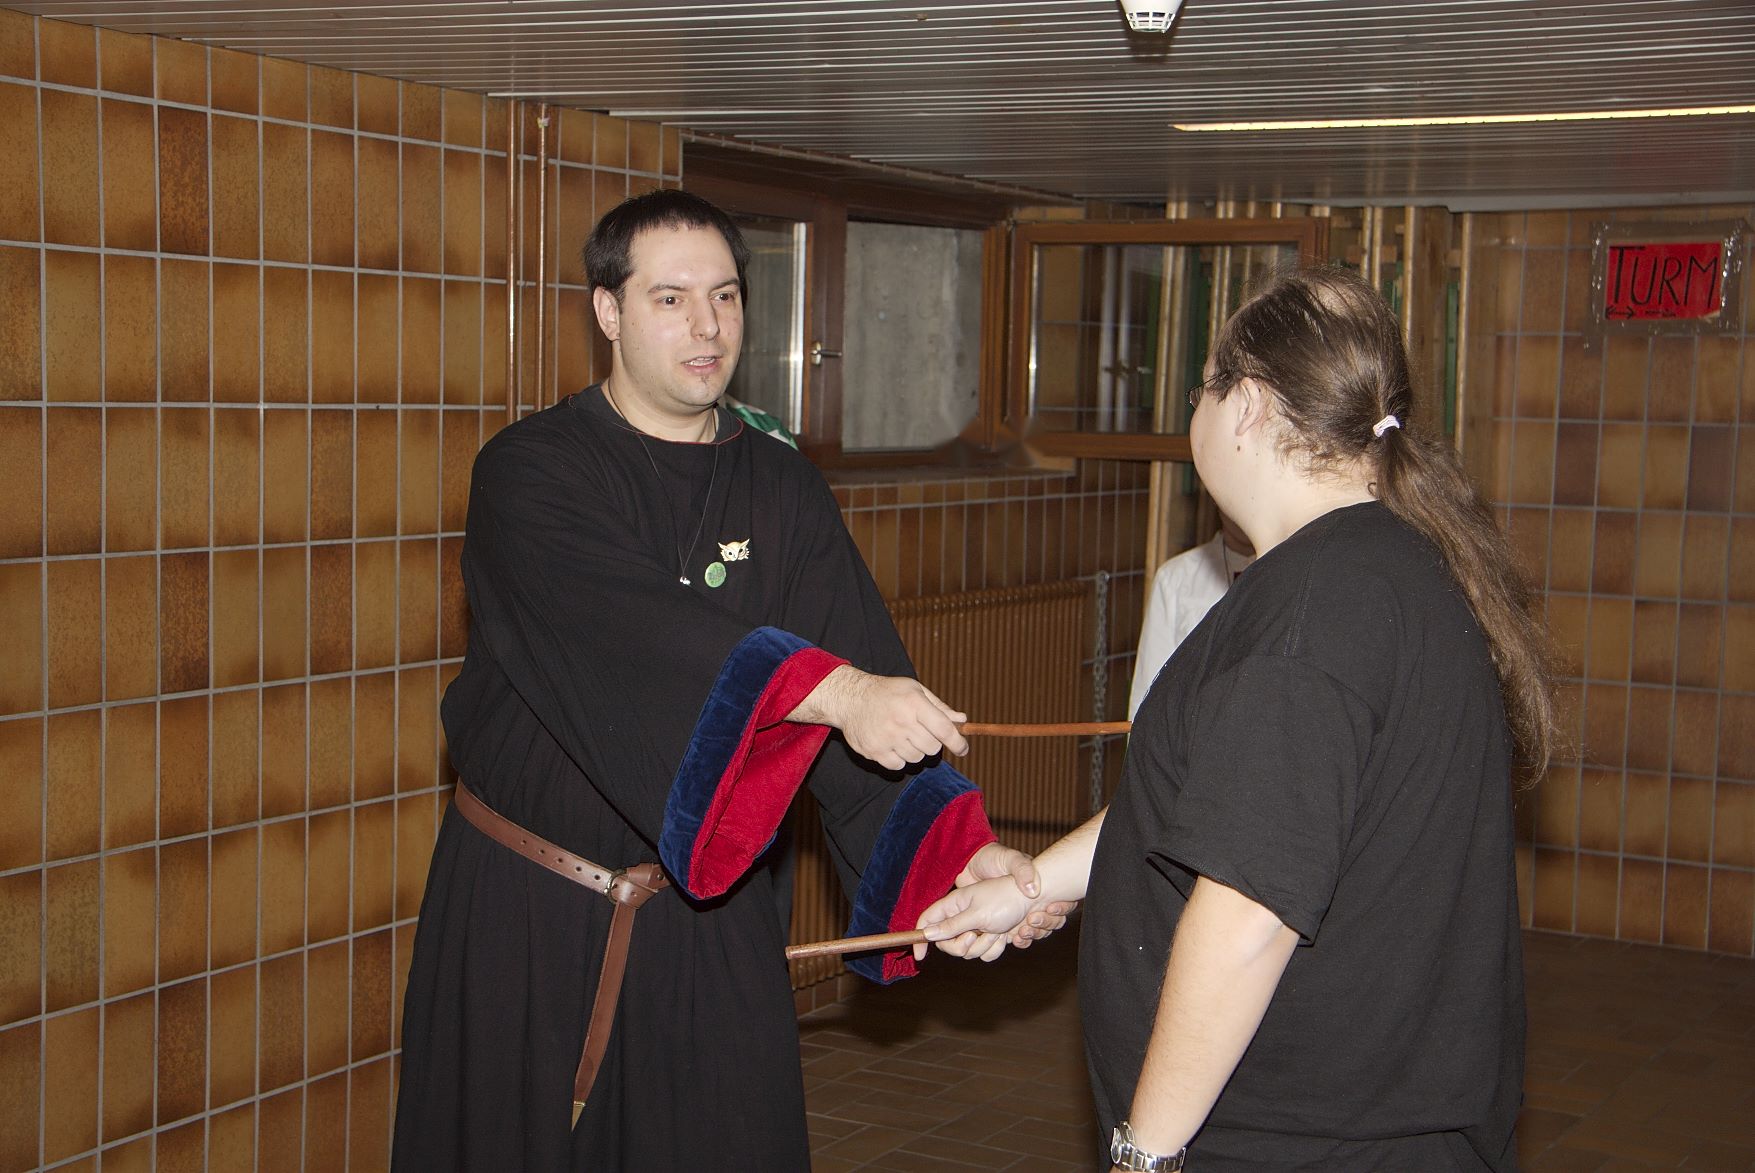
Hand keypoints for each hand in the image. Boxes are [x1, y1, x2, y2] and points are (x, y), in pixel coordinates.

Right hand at [788, 666, 967, 770]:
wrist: (850, 699)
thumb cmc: (887, 693)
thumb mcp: (915, 690)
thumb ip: (939, 707)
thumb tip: (962, 720)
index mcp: (914, 703)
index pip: (944, 729)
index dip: (958, 742)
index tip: (963, 749)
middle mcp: (901, 721)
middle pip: (933, 748)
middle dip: (932, 743)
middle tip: (921, 733)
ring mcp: (887, 738)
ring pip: (917, 758)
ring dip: (915, 751)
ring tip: (903, 735)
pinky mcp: (874, 751)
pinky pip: (899, 766)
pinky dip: (899, 759)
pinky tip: (891, 744)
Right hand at [913, 876, 1034, 962]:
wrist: (1034, 900)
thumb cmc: (1005, 899)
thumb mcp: (976, 914)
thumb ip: (952, 925)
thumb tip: (928, 933)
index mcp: (954, 904)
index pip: (927, 920)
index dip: (920, 936)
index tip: (920, 955)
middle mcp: (962, 916)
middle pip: (946, 942)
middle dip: (960, 945)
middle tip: (973, 936)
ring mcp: (976, 928)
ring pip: (967, 951)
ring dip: (982, 945)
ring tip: (996, 930)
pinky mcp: (990, 936)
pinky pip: (984, 953)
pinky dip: (995, 948)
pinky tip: (1005, 936)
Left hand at [956, 842, 1076, 948]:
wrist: (969, 865)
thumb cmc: (992, 858)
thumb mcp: (1009, 859)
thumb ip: (1022, 870)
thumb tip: (1034, 891)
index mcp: (1040, 885)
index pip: (1062, 901)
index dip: (1062, 908)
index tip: (1050, 907)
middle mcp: (1034, 901)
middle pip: (1053, 920)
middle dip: (1046, 923)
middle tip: (1032, 919)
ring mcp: (1020, 913)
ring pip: (1038, 931)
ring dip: (1034, 933)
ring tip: (1022, 931)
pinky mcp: (1006, 924)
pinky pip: (1019, 937)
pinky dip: (1019, 940)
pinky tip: (1012, 938)